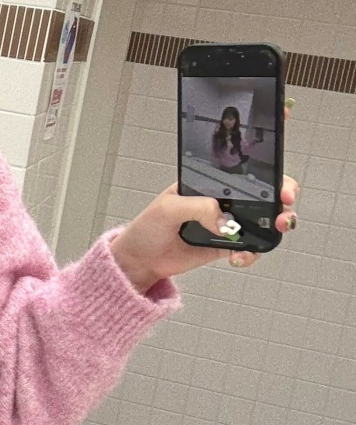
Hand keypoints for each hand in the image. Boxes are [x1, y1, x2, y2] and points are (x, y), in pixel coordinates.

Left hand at [110, 177, 298, 291]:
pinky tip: (238, 257)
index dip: (266, 164)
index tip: (279, 175)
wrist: (141, 260)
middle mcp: (223, 199)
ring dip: (276, 224)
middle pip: (264, 192)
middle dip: (282, 194)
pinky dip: (252, 253)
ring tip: (275, 229)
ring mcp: (227, 222)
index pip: (241, 165)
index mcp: (209, 182)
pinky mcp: (227, 245)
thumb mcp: (168, 208)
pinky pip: (251, 247)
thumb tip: (224, 220)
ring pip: (264, 219)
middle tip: (284, 204)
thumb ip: (197, 208)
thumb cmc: (148, 228)